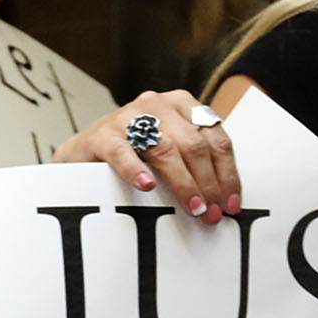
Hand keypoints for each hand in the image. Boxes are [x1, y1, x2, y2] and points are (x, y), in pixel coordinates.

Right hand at [53, 89, 242, 217]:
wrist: (85, 151)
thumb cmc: (135, 152)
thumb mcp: (170, 148)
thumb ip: (195, 161)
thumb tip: (224, 198)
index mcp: (182, 104)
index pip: (216, 138)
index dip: (227, 173)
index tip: (231, 203)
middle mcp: (157, 104)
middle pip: (194, 145)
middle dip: (208, 183)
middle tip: (212, 213)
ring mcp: (128, 117)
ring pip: (165, 150)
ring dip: (183, 183)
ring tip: (193, 208)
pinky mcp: (103, 134)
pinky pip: (123, 153)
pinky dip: (136, 170)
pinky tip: (147, 186)